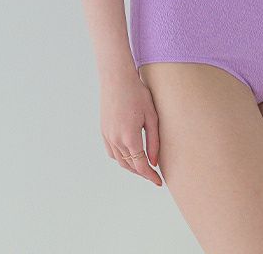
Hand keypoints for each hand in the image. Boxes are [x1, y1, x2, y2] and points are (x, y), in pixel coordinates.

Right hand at [100, 71, 162, 187]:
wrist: (117, 79)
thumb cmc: (137, 94)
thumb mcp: (151, 117)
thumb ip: (153, 141)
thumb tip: (154, 162)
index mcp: (129, 137)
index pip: (141, 165)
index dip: (150, 176)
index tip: (159, 182)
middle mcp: (116, 140)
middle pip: (130, 166)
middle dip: (142, 173)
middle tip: (154, 175)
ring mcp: (107, 136)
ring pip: (120, 161)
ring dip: (132, 167)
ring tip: (144, 166)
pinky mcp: (103, 131)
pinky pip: (112, 152)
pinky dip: (121, 158)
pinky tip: (129, 156)